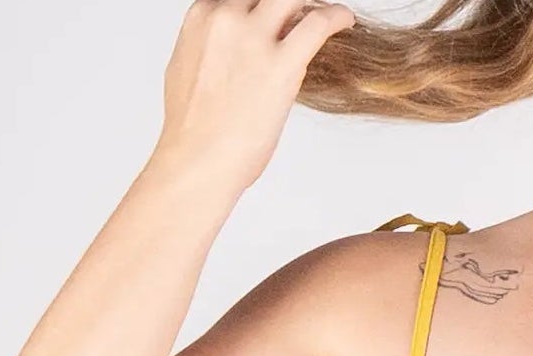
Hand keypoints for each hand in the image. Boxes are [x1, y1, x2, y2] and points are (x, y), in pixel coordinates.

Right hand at [155, 0, 355, 194]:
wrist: (196, 162)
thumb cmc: (192, 131)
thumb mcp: (187, 70)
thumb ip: (210, 48)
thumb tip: (223, 50)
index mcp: (203, 16)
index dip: (261, 5)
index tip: (275, 16)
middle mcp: (227, 17)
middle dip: (287, 4)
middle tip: (300, 14)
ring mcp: (254, 38)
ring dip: (311, 4)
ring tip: (325, 16)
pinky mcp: (281, 65)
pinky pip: (319, 23)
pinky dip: (336, 16)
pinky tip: (344, 20)